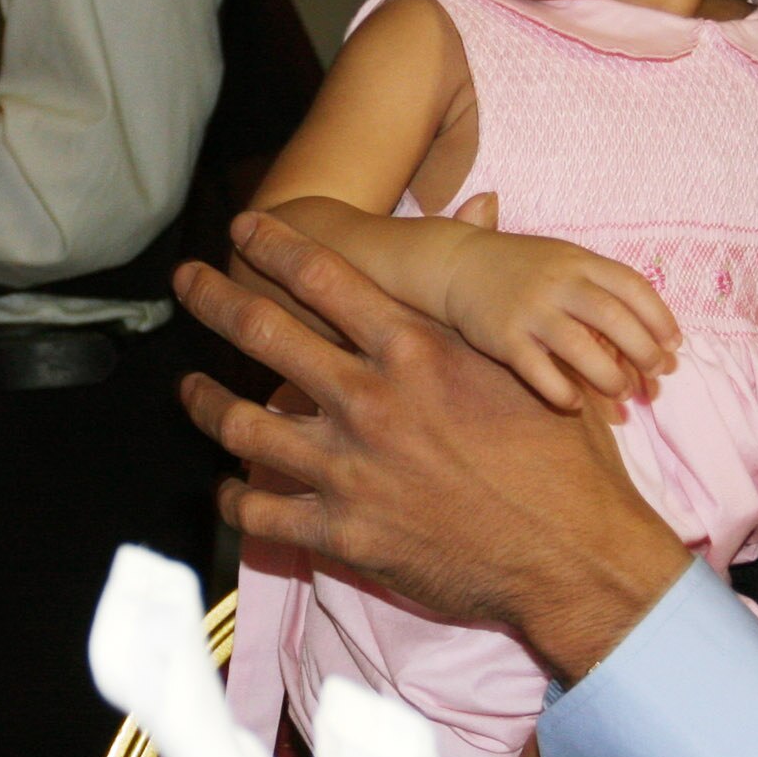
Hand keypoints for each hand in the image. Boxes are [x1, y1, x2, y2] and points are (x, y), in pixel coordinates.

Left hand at [177, 211, 689, 680]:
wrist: (571, 555)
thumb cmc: (563, 457)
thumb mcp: (529, 359)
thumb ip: (483, 288)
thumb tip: (485, 201)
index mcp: (413, 350)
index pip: (323, 276)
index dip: (274, 245)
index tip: (244, 230)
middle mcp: (368, 400)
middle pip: (262, 333)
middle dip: (213, 299)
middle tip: (186, 281)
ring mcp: (347, 469)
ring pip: (242, 423)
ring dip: (206, 401)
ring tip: (189, 391)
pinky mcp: (340, 532)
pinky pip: (260, 510)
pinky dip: (235, 496)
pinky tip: (228, 488)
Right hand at [439, 191, 679, 409]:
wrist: (457, 265)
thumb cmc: (523, 268)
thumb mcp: (566, 260)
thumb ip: (604, 288)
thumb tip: (651, 332)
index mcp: (579, 260)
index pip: (632, 286)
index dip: (659, 318)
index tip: (673, 345)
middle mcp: (558, 282)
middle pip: (613, 318)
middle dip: (643, 351)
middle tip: (656, 376)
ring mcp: (530, 310)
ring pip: (578, 347)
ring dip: (607, 376)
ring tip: (621, 395)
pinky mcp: (503, 337)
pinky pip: (537, 370)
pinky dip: (560, 391)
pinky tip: (575, 404)